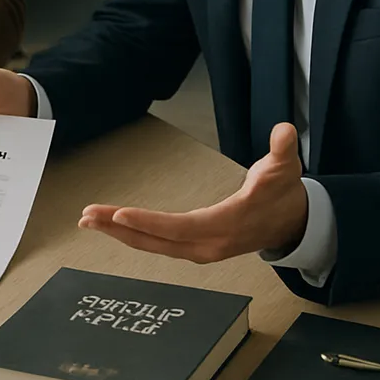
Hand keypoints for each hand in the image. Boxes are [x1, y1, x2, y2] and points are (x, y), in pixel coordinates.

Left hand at [79, 123, 308, 262]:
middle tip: (87, 216)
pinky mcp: (195, 246)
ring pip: (153, 244)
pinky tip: (112, 226)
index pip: (181, 226)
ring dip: (120, 233)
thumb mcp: (285, 168)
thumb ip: (283, 150)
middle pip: (158, 240)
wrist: (293, 222)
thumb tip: (285, 130)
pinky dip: (133, 235)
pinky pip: (158, 243)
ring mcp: (201, 249)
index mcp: (227, 224)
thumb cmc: (282, 192)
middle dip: (120, 228)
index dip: (148, 222)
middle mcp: (209, 244)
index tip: (119, 213)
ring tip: (88, 220)